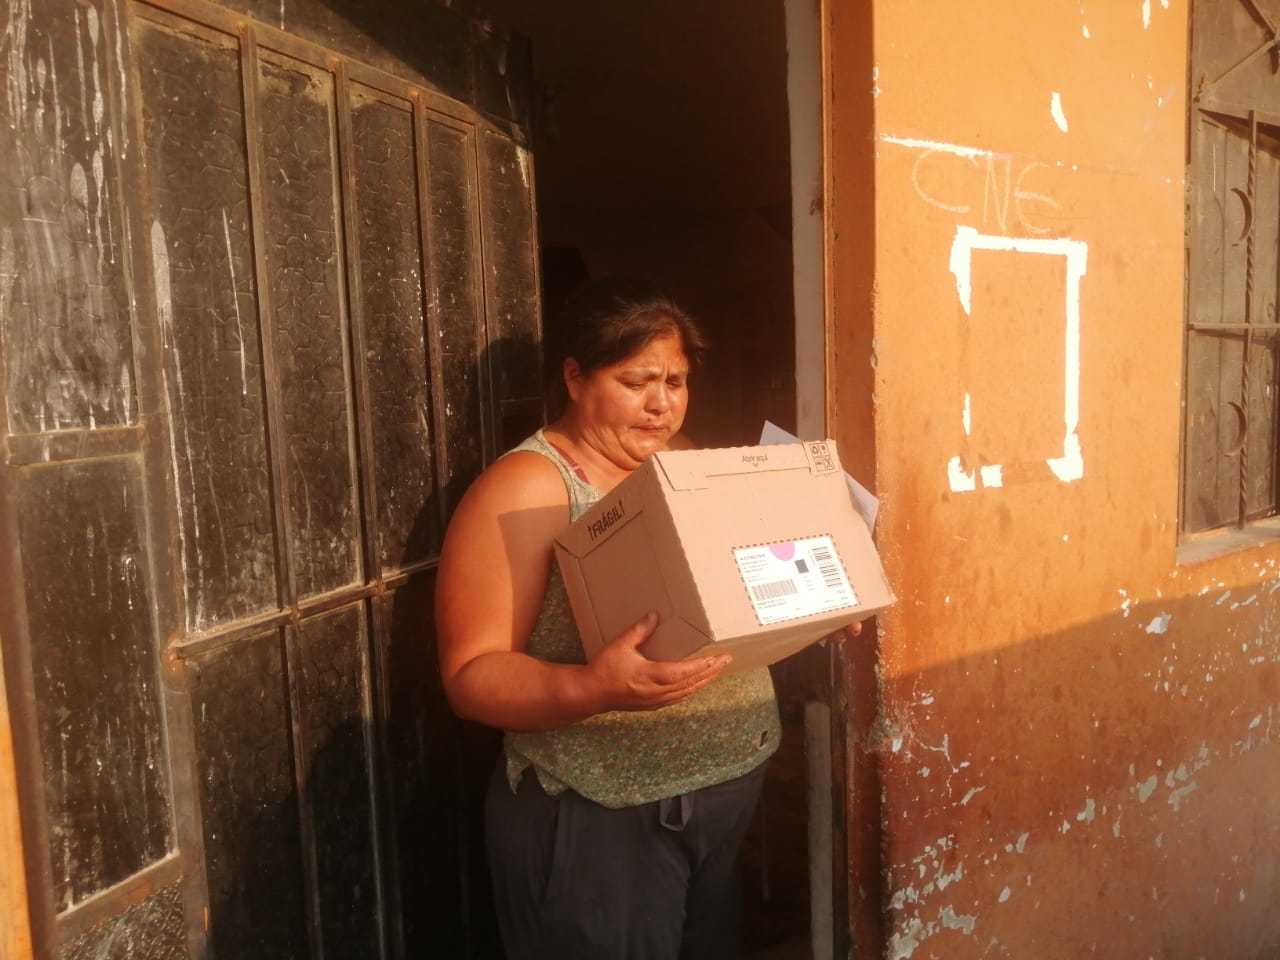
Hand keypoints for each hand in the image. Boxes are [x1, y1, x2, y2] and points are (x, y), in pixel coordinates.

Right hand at [588, 612, 730, 711]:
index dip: (702, 666)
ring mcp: (654, 701)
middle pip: (691, 684)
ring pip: (686, 693)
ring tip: (716, 671)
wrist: (590, 693)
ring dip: (703, 682)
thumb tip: (654, 615)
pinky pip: (677, 698)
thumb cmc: (603, 670)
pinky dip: (690, 690)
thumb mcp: (620, 645)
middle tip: (726, 661)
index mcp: (650, 676)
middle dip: (710, 672)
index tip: (718, 658)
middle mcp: (656, 692)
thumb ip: (639, 631)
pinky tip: (695, 685)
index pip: (684, 672)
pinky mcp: (651, 705)